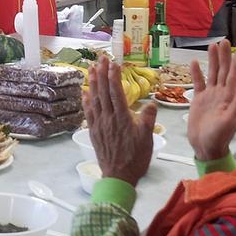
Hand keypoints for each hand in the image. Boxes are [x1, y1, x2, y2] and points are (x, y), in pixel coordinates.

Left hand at [83, 56, 158, 185]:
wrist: (118, 176)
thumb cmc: (135, 158)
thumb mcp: (147, 139)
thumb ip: (148, 119)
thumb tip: (150, 102)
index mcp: (122, 118)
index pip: (116, 92)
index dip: (114, 76)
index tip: (113, 63)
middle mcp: (108, 118)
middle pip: (103, 91)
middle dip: (101, 73)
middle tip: (101, 58)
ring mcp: (99, 124)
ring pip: (94, 99)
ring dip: (92, 83)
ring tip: (91, 68)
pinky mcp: (93, 131)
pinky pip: (88, 112)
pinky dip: (86, 100)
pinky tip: (85, 92)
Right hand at [187, 40, 235, 160]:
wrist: (205, 147)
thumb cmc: (218, 137)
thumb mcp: (228, 122)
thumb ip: (235, 107)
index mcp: (231, 97)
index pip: (235, 75)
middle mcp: (222, 93)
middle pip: (224, 70)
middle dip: (224, 56)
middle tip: (224, 40)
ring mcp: (210, 95)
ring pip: (212, 73)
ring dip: (213, 60)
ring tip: (212, 45)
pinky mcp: (199, 99)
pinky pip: (198, 83)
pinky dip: (196, 73)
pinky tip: (194, 62)